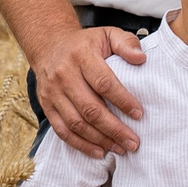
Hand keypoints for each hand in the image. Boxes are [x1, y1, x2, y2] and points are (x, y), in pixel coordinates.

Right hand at [35, 25, 146, 156]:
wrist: (49, 46)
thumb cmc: (86, 43)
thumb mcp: (107, 34)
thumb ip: (126, 43)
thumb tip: (141, 59)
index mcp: (81, 56)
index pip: (103, 82)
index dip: (122, 100)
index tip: (139, 114)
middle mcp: (64, 75)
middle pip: (90, 108)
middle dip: (114, 129)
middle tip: (133, 142)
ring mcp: (53, 92)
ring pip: (77, 123)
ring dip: (100, 140)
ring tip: (120, 148)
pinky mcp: (47, 105)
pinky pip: (62, 130)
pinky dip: (81, 144)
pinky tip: (99, 151)